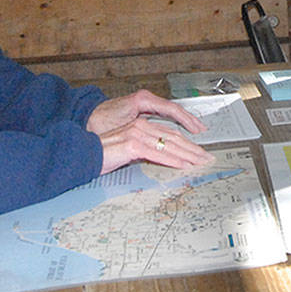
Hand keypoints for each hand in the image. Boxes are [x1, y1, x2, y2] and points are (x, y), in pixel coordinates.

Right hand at [87, 90, 212, 173]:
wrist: (82, 155)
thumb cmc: (103, 155)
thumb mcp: (129, 152)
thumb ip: (145, 151)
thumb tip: (163, 160)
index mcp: (141, 126)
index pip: (170, 134)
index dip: (187, 144)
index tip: (199, 152)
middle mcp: (141, 127)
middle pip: (174, 138)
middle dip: (193, 149)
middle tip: (207, 158)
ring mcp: (137, 134)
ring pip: (170, 145)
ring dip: (188, 155)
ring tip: (201, 162)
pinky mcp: (133, 145)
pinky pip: (159, 154)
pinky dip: (174, 160)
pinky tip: (184, 165)